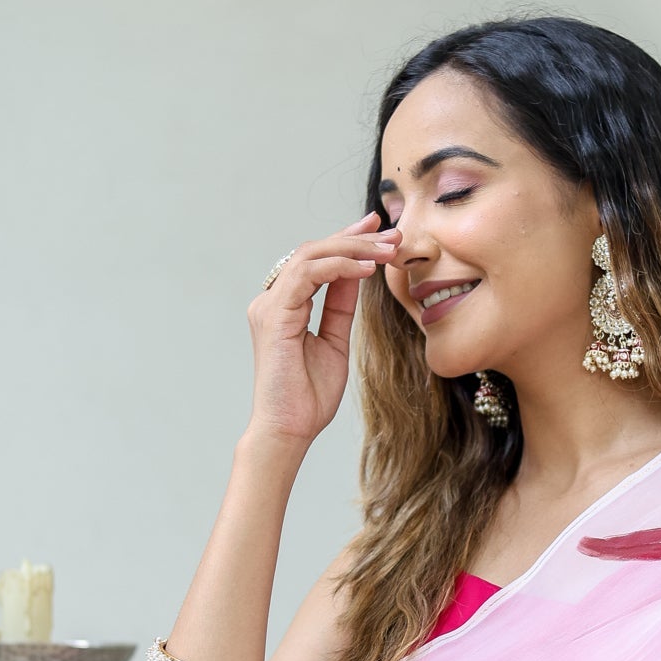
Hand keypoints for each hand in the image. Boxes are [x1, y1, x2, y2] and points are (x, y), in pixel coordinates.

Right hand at [245, 213, 401, 446]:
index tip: (380, 231)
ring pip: (310, 255)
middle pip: (313, 251)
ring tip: (387, 250)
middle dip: (355, 237)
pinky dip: (339, 267)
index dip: (347, 240)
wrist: (290, 430)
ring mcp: (269, 305)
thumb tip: (356, 273)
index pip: (317, 261)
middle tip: (391, 233)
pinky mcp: (273, 315)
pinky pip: (307, 275)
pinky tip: (367, 269)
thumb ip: (340, 306)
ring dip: (352, 248)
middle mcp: (273, 300)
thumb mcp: (334, 341)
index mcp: (285, 305)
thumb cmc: (308, 396)